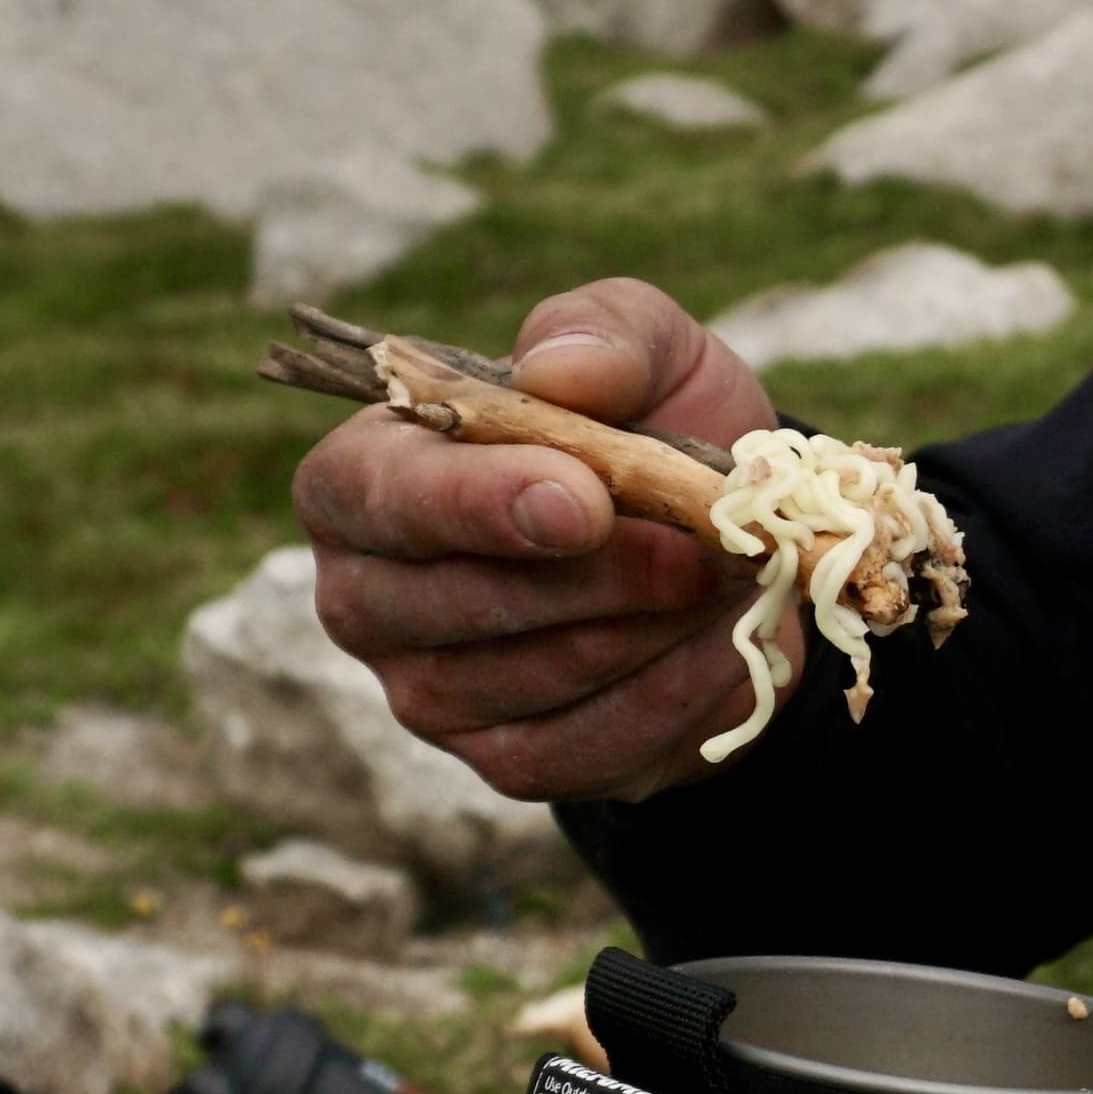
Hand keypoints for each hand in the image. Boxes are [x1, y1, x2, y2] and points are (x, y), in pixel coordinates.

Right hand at [292, 277, 786, 803]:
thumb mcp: (651, 353)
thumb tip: (559, 368)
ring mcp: (427, 691)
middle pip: (454, 603)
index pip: (378, 495)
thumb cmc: (653, 428)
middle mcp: (367, 593)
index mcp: (366, 476)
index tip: (587, 502)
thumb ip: (604, 334)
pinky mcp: (506, 760)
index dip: (480, 503)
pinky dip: (674, 695)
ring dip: (647, 630)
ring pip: (532, 678)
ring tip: (724, 580)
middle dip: (596, 578)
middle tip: (700, 549)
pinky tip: (724, 645)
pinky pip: (585, 746)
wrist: (726, 542)